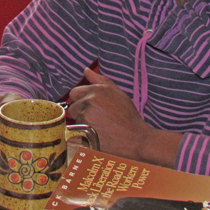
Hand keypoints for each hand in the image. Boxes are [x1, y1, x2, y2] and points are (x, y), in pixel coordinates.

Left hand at [67, 68, 181, 166]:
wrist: (137, 139)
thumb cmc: (128, 116)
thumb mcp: (118, 94)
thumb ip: (100, 80)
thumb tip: (86, 70)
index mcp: (97, 90)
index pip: (75, 92)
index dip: (81, 101)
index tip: (91, 108)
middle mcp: (89, 100)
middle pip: (72, 107)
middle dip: (80, 112)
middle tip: (96, 120)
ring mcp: (85, 116)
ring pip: (75, 120)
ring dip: (82, 124)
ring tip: (99, 129)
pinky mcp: (83, 131)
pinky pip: (75, 132)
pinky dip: (82, 135)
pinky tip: (95, 137)